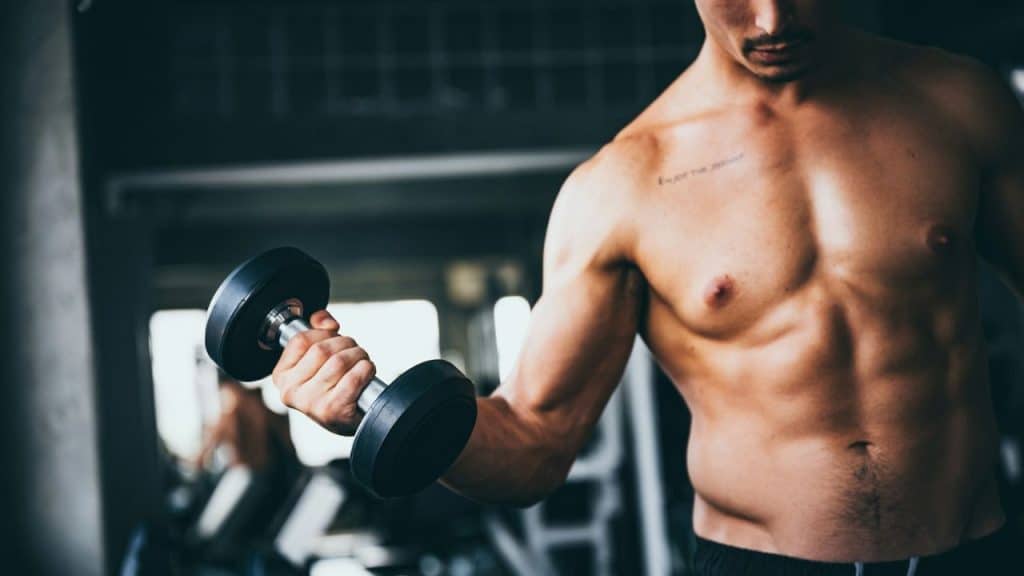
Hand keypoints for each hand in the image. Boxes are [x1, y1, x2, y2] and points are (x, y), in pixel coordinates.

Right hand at [271, 310, 376, 434]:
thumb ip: (317, 330)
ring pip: (340, 361)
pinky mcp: (332, 411)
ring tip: (361, 361)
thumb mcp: (318, 358)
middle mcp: (291, 391)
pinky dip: (366, 370)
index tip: (333, 338)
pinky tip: (366, 373)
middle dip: (346, 343)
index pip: (300, 340)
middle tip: (354, 351)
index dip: (323, 333)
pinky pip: (354, 377)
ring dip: (359, 355)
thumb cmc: (333, 386)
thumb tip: (322, 319)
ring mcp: (311, 403)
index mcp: (282, 376)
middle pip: (322, 349)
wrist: (350, 420)